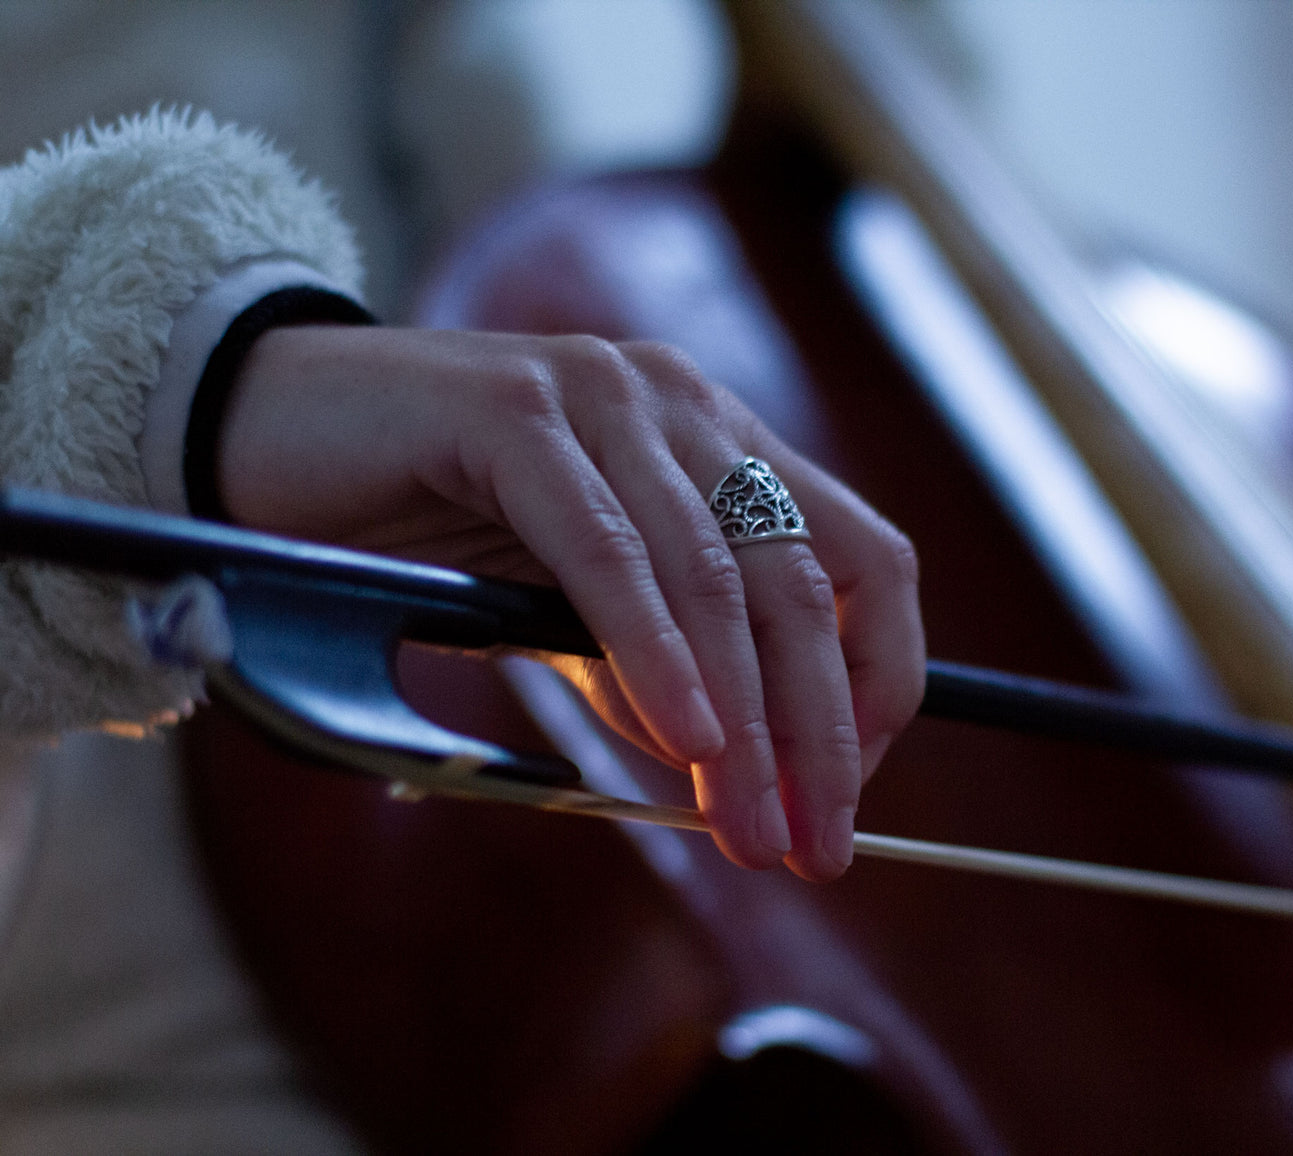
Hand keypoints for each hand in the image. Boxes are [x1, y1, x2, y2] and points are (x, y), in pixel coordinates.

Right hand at [217, 326, 924, 879]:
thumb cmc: (425, 526)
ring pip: (717, 575)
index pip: (862, 559)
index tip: (841, 790)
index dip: (876, 681)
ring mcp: (604, 397)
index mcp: (717, 445)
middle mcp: (681, 408)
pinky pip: (609, 548)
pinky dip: (653, 649)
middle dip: (818, 732)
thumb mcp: (570, 611)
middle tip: (814, 846)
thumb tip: (731, 769)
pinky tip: (683, 736)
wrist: (270, 435)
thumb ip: (651, 667)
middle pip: (802, 583)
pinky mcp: (516, 414)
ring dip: (746, 721)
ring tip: (749, 828)